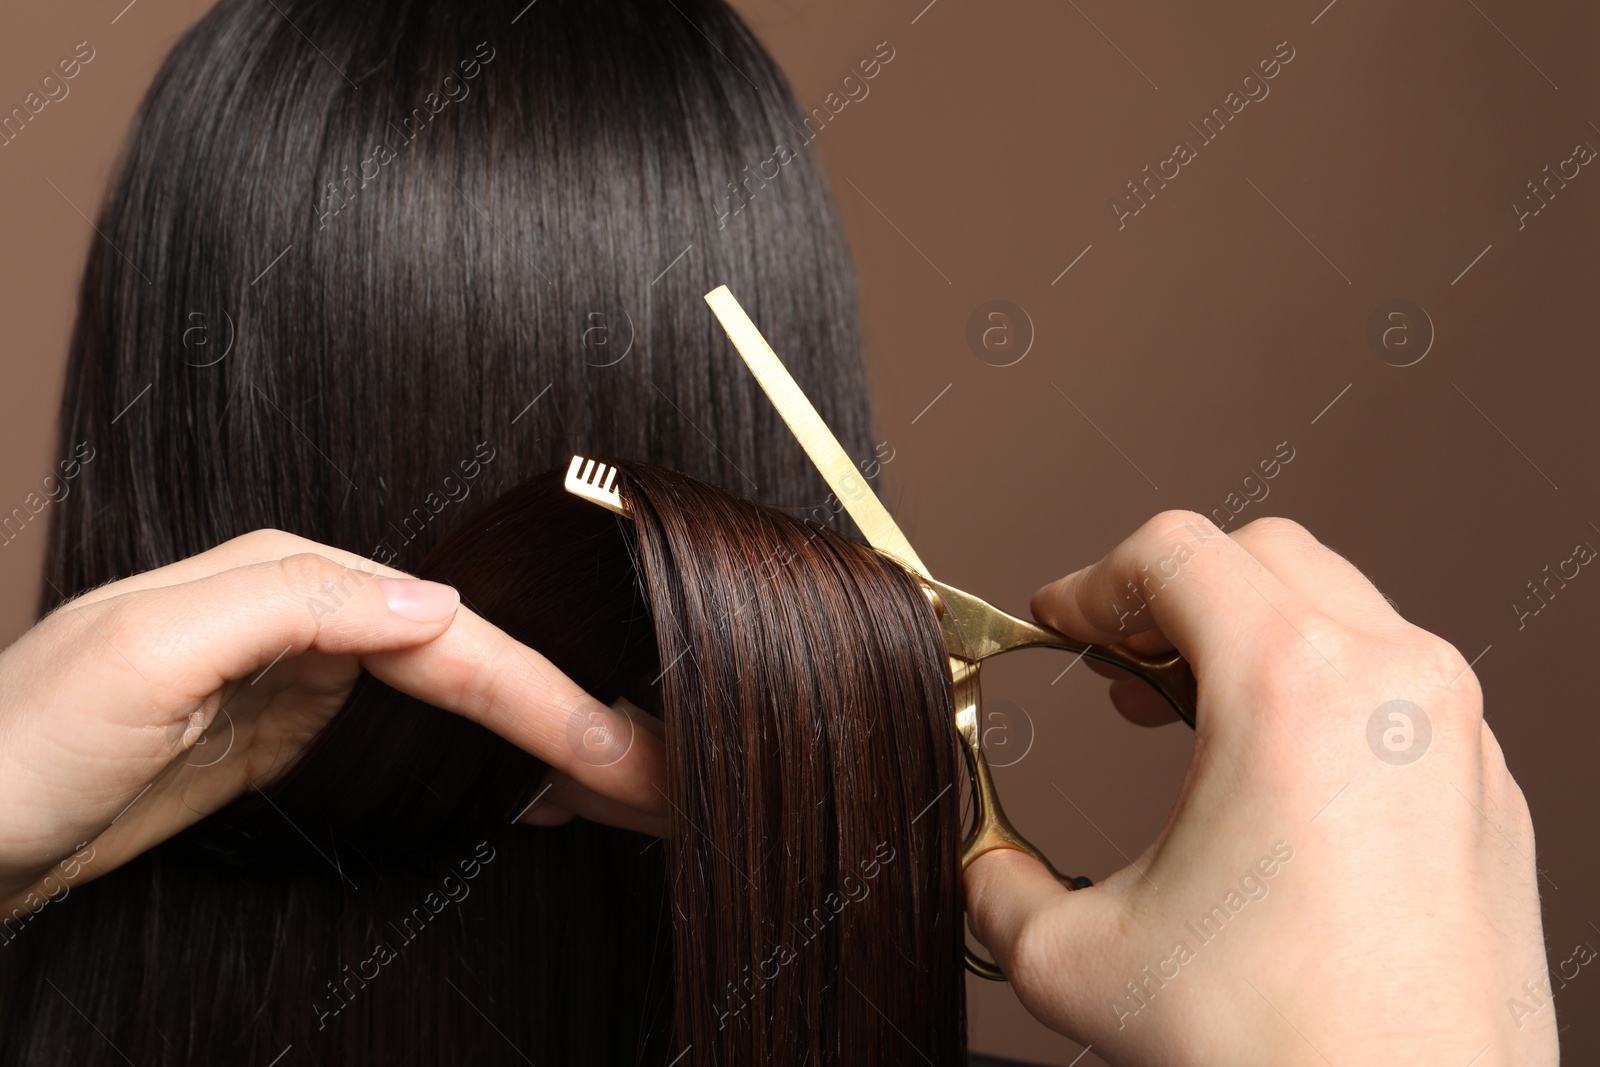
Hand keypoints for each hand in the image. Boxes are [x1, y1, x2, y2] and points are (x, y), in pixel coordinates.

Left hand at [0, 529, 665, 916]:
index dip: (543, 695)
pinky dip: (483, 764)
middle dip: (567, 714)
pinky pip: (414, 744)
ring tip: (625, 780)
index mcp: (289, 580)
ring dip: (540, 738)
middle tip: (654, 774)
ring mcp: (301, 683)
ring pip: (454, 703)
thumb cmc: (22, 742)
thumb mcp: (147, 652)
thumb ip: (294, 604)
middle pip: (469, 666)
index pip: (450, 638)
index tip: (617, 753)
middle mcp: (307, 620)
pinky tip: (529, 791)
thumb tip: (440, 599)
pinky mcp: (287, 740)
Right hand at [964, 512, 1553, 1065]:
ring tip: (1189, 714)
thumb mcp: (1080, 961)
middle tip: (1116, 665)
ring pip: (1342, 610)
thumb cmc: (1281, 1047)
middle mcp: (1392, 681)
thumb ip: (999, 883)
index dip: (1091, 581)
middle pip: (1263, 555)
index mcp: (1291, 684)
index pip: (1174, 552)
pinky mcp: (1487, 789)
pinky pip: (1397, 687)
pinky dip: (1324, 693)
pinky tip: (1277, 777)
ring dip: (1251, 636)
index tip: (1059, 623)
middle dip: (1172, 594)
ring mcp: (1456, 732)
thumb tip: (977, 859)